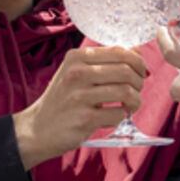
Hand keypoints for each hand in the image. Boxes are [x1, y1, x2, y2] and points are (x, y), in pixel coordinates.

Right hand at [12, 45, 147, 167]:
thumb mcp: (78, 72)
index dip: (138, 62)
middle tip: (136, 92)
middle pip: (126, 71)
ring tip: (130, 106)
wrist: (37, 129)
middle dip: (139, 82)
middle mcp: (77, 73)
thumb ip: (105, 61)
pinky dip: (121, 116)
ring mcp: (79, 96)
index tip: (142, 72)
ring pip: (126, 92)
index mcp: (77, 57)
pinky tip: (113, 117)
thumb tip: (137, 52)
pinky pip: (118, 114)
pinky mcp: (84, 119)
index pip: (120, 51)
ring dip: (135, 101)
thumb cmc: (63, 99)